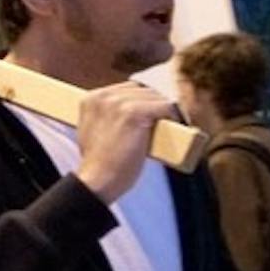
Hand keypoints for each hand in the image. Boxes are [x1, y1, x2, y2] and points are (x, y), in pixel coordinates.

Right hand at [75, 83, 177, 203]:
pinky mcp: (132, 112)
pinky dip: (174, 115)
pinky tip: (178, 126)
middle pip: (142, 90)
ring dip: (166, 110)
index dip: (144, 101)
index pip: (128, 89)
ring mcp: (116, 103)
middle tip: (167, 120)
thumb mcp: (95, 131)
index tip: (155, 114)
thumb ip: (107, 116)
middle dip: (156, 104)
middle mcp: (102, 96)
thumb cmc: (101, 163)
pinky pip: (164, 105)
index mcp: (91, 99)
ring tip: (174, 124)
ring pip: (155, 96)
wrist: (98, 181)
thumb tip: (130, 111)